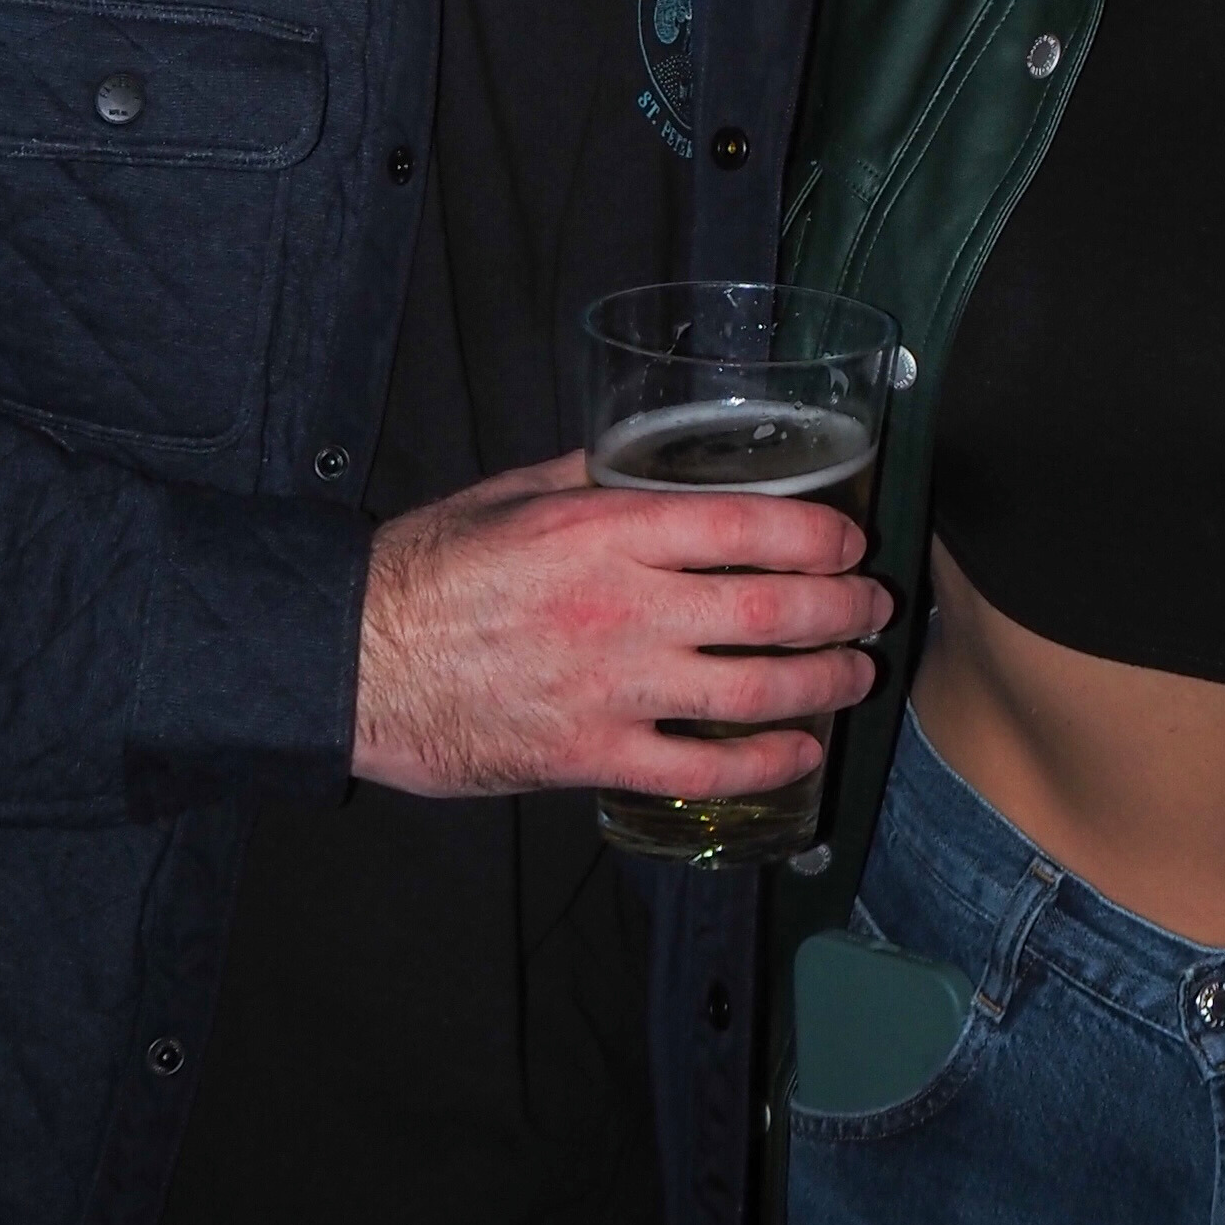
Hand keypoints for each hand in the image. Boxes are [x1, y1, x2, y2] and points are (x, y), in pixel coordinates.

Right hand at [350, 446, 893, 801]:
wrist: (352, 664)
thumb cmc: (426, 570)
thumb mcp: (512, 495)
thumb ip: (591, 477)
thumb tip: (650, 459)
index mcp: (605, 530)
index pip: (746, 523)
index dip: (816, 531)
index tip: (848, 538)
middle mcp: (623, 606)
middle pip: (769, 606)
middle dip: (841, 607)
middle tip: (873, 606)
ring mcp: (612, 687)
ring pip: (752, 688)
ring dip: (823, 682)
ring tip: (857, 673)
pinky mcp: (591, 756)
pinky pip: (701, 766)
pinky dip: (764, 763)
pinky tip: (800, 753)